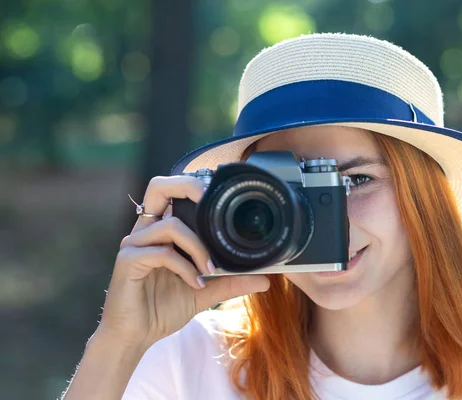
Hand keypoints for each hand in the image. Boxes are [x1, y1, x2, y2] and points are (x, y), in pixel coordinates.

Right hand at [96, 176, 269, 348]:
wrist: (135, 337)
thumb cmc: (162, 310)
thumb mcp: (204, 293)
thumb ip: (230, 281)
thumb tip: (264, 278)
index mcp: (160, 232)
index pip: (173, 193)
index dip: (195, 184)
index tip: (221, 191)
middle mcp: (145, 231)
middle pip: (160, 187)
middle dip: (189, 188)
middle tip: (214, 205)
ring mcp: (134, 244)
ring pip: (172, 226)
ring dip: (199, 247)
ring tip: (210, 270)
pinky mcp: (128, 260)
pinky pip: (163, 253)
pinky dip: (186, 268)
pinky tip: (195, 284)